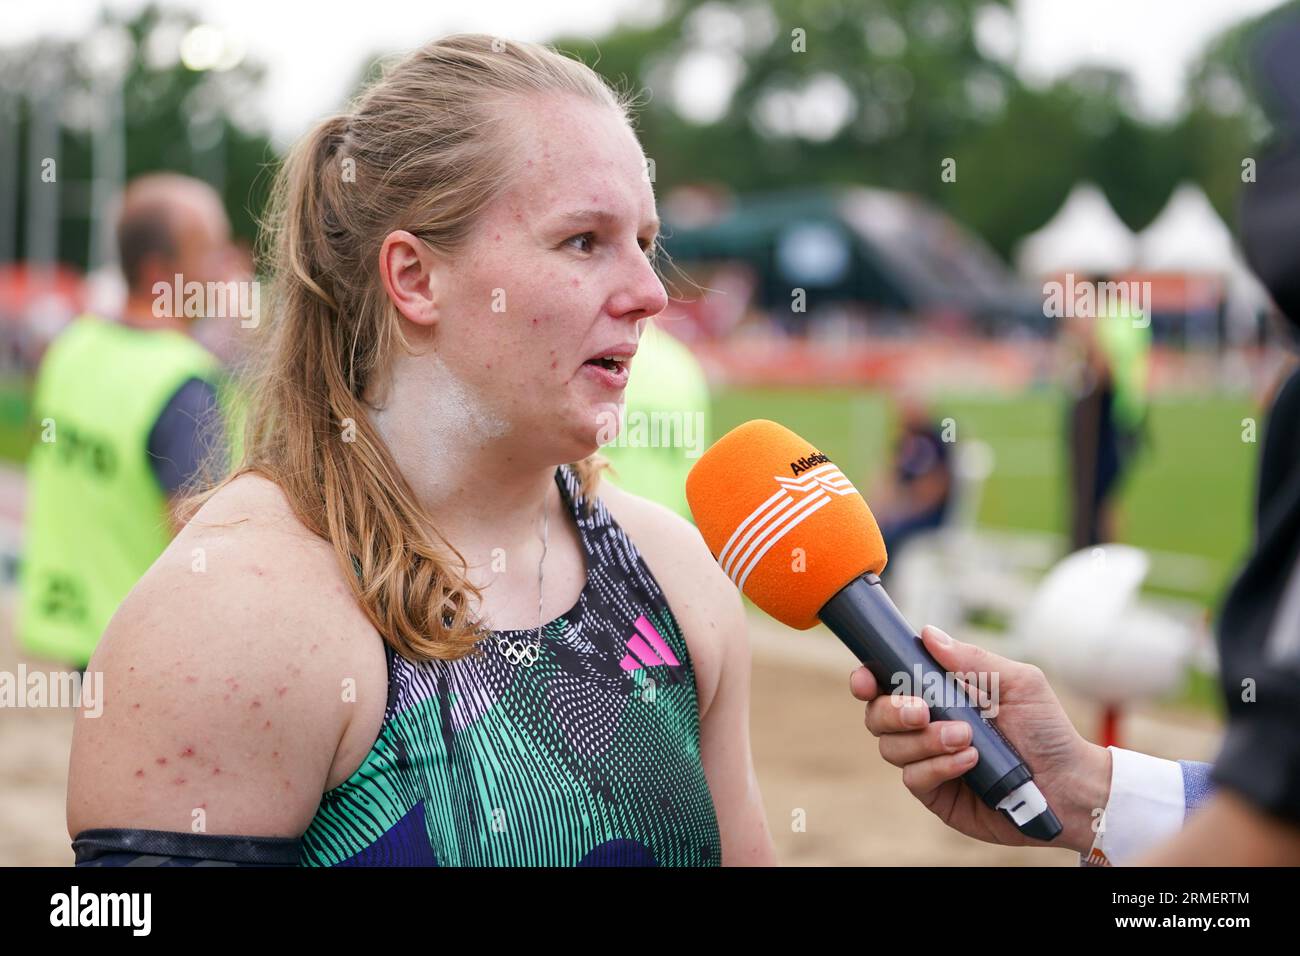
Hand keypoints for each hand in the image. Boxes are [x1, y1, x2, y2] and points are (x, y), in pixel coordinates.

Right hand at [850, 626, 1111, 852]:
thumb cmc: (1046, 730)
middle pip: (876, 715)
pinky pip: (914, 778)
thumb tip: (928, 634)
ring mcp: (928, 759)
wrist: (1070, 785)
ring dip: (924, 740)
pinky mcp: (936, 793)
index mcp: (938, 693)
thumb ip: (972, 660)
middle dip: (892, 711)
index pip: (886, 683)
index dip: (867, 679)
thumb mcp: (1018, 683)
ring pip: (891, 747)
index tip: (867, 679)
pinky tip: (970, 761)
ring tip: (966, 738)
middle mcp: (925, 725)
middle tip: (922, 711)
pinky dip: (938, 766)